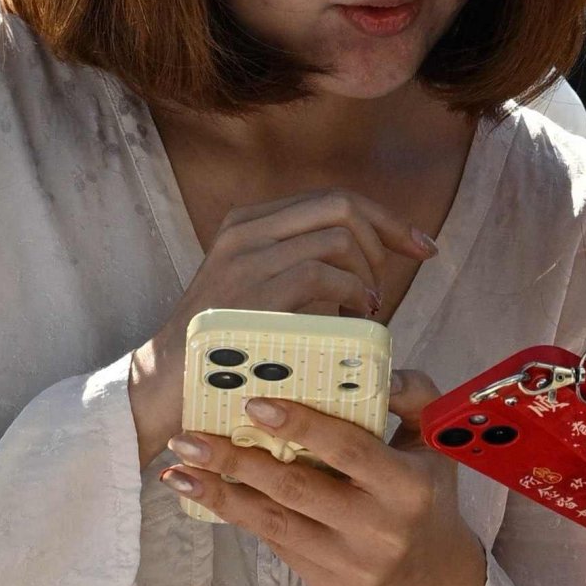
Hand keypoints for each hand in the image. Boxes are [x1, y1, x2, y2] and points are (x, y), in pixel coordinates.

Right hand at [126, 190, 436, 451]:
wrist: (164, 386)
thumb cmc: (223, 350)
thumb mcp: (258, 294)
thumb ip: (301, 269)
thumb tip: (370, 265)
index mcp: (248, 223)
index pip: (332, 198)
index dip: (386, 219)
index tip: (422, 247)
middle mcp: (246, 229)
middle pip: (342, 204)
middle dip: (388, 235)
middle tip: (403, 276)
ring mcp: (248, 256)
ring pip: (339, 236)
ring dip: (367, 274)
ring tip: (366, 309)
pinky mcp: (255, 290)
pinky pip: (325, 273)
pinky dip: (353, 295)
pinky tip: (354, 321)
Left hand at [163, 373, 486, 585]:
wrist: (430, 578)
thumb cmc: (424, 492)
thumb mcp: (434, 441)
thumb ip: (412, 395)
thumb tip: (378, 366)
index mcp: (408, 487)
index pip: (349, 450)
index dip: (302, 426)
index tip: (253, 405)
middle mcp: (380, 531)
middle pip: (297, 489)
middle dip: (237, 461)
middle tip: (189, 437)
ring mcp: (352, 565)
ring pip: (274, 524)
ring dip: (220, 495)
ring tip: (178, 470)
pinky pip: (277, 545)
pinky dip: (240, 516)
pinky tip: (208, 494)